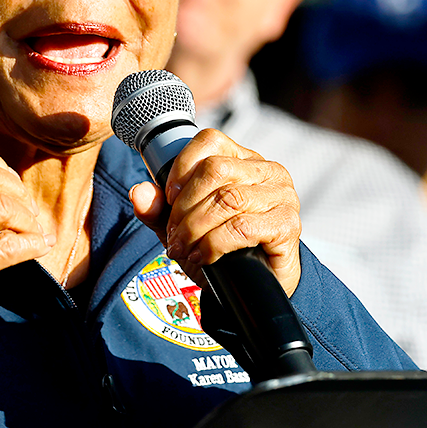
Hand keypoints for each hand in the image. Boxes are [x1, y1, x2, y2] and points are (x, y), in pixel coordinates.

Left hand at [129, 129, 302, 295]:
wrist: (255, 287)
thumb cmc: (223, 249)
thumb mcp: (183, 226)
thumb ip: (159, 209)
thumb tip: (138, 193)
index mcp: (243, 159)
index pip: (210, 141)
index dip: (182, 167)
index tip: (169, 198)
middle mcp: (267, 171)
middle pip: (215, 170)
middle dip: (185, 205)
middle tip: (174, 233)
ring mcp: (282, 196)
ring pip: (227, 199)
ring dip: (196, 228)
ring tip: (184, 248)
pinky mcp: (288, 224)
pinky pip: (242, 227)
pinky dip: (214, 244)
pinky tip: (205, 257)